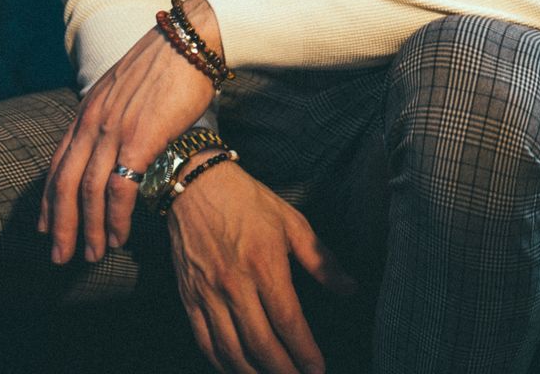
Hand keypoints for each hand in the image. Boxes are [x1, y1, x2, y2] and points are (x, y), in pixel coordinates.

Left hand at [37, 0, 221, 263]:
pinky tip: (119, 236)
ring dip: (87, 229)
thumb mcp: (130, 88)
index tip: (46, 227)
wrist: (192, 39)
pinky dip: (115, 218)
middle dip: (59, 225)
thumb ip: (119, 114)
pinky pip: (119, 189)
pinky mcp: (139, 138)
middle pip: (64, 184)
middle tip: (59, 257)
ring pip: (87, 192)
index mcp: (88, 110)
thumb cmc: (171, 63)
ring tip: (92, 255)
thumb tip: (124, 140)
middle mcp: (93, 121)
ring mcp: (113, 130)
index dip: (49, 199)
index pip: (57, 163)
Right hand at [167, 158, 357, 373]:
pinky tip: (237, 370)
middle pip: (260, 343)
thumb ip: (322, 260)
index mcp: (264, 264)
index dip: (304, 350)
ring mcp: (207, 294)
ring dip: (253, 373)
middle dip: (283, 370)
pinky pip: (204, 341)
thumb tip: (349, 289)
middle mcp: (234, 284)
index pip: (288, 320)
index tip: (318, 369)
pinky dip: (221, 363)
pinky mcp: (189, 297)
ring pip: (230, 350)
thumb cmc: (249, 201)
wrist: (195, 185)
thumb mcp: (292, 222)